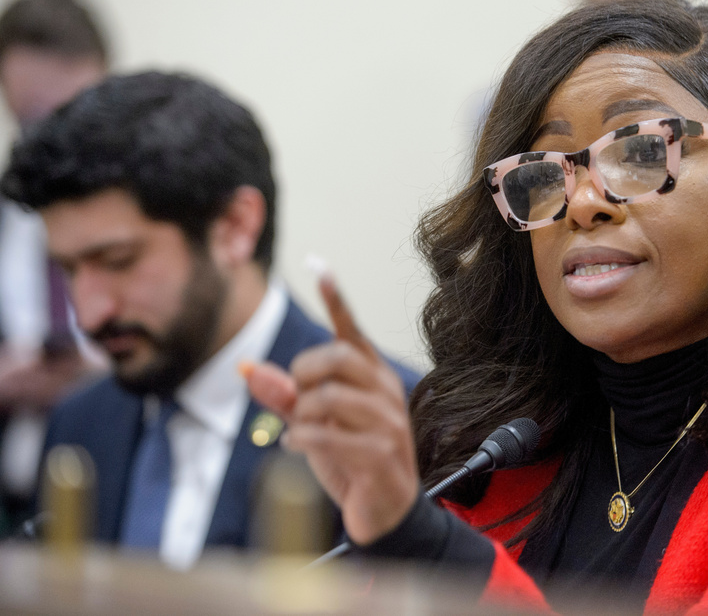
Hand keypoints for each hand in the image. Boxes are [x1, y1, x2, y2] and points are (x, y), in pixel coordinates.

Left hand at [244, 275, 418, 545]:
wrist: (384, 513)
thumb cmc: (351, 461)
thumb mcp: (312, 424)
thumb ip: (284, 396)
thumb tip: (248, 369)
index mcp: (372, 376)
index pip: (351, 330)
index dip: (336, 299)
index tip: (319, 266)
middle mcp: (385, 391)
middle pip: (334, 358)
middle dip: (302, 375)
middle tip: (297, 398)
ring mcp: (388, 422)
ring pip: (328, 396)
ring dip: (301, 414)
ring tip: (300, 430)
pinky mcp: (382, 453)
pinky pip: (329, 435)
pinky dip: (301, 439)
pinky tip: (295, 445)